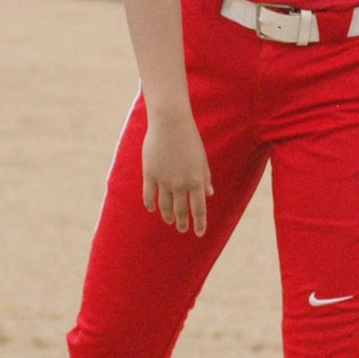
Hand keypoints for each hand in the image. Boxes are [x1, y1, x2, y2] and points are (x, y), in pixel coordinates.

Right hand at [142, 111, 213, 236]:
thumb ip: (205, 178)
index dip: (199, 223)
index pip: (198, 208)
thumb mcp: (202, 159)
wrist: (170, 123)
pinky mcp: (149, 174)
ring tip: (169, 220)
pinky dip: (150, 205)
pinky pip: (149, 196)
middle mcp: (180, 183)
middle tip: (182, 229)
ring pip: (164, 206)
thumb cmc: (190, 139)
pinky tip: (152, 209)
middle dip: (182, 222)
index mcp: (196, 180)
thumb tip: (209, 195)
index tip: (199, 233)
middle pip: (181, 210)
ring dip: (167, 215)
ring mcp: (164, 180)